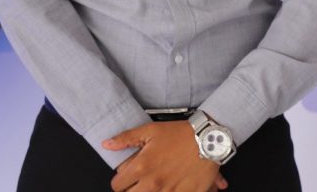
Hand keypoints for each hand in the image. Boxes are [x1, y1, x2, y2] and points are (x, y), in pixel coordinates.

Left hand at [103, 121, 228, 191]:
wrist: (209, 139)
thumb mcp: (150, 131)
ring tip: (157, 183)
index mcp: (142, 167)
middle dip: (131, 190)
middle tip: (140, 182)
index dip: (120, 180)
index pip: (117, 185)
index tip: (126, 177)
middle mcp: (153, 183)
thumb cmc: (181, 134)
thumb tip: (106, 144)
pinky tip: (170, 186)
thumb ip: (126, 139)